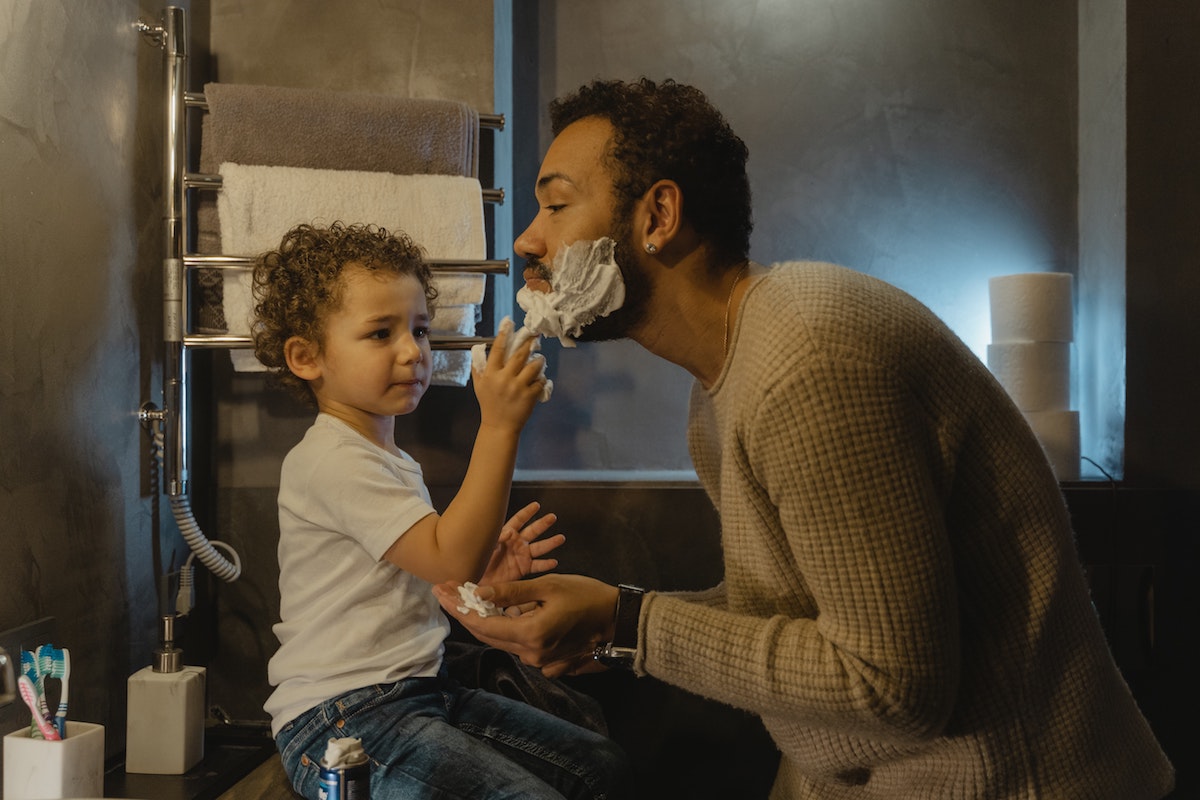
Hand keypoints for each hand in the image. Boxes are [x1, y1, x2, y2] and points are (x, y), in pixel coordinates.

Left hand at [434, 574, 618, 677]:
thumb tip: (478, 593)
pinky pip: (517, 644)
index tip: (440, 591)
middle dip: (464, 612)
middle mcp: (531, 653)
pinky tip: (496, 612)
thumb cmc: (586, 596)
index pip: (483, 624)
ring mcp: (539, 660)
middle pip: (487, 635)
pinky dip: (504, 628)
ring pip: (501, 639)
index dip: (459, 608)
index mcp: (530, 634)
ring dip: (483, 620)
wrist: (617, 619)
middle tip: (446, 591)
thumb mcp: (548, 586)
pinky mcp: (547, 661)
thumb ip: (512, 592)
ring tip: (464, 598)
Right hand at [471, 323, 544, 431]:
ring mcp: (518, 387)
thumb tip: (478, 350)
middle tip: (536, 336)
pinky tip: (540, 380)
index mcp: (490, 374)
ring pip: (533, 366)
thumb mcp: (479, 386)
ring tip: (540, 359)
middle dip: (529, 343)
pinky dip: (542, 379)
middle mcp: (504, 378)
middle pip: (519, 355)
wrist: (499, 427)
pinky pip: (540, 381)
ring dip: (539, 361)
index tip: (509, 324)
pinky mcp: (529, 396)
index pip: (497, 350)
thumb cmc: (489, 404)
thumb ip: (478, 368)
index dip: (503, 335)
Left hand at [479, 501, 563, 584]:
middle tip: (552, 517)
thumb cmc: (478, 562)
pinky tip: (554, 562)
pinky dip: (546, 564)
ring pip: (539, 547)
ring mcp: (521, 556)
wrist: (478, 581)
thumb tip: (509, 532)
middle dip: (543, 524)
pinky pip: (537, 566)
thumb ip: (497, 538)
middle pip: (533, 531)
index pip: (518, 521)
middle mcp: (516, 544)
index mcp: (506, 535)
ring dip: (550, 543)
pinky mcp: (523, 569)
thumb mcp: (485, 547)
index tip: (536, 505)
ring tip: (560, 538)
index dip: (527, 512)